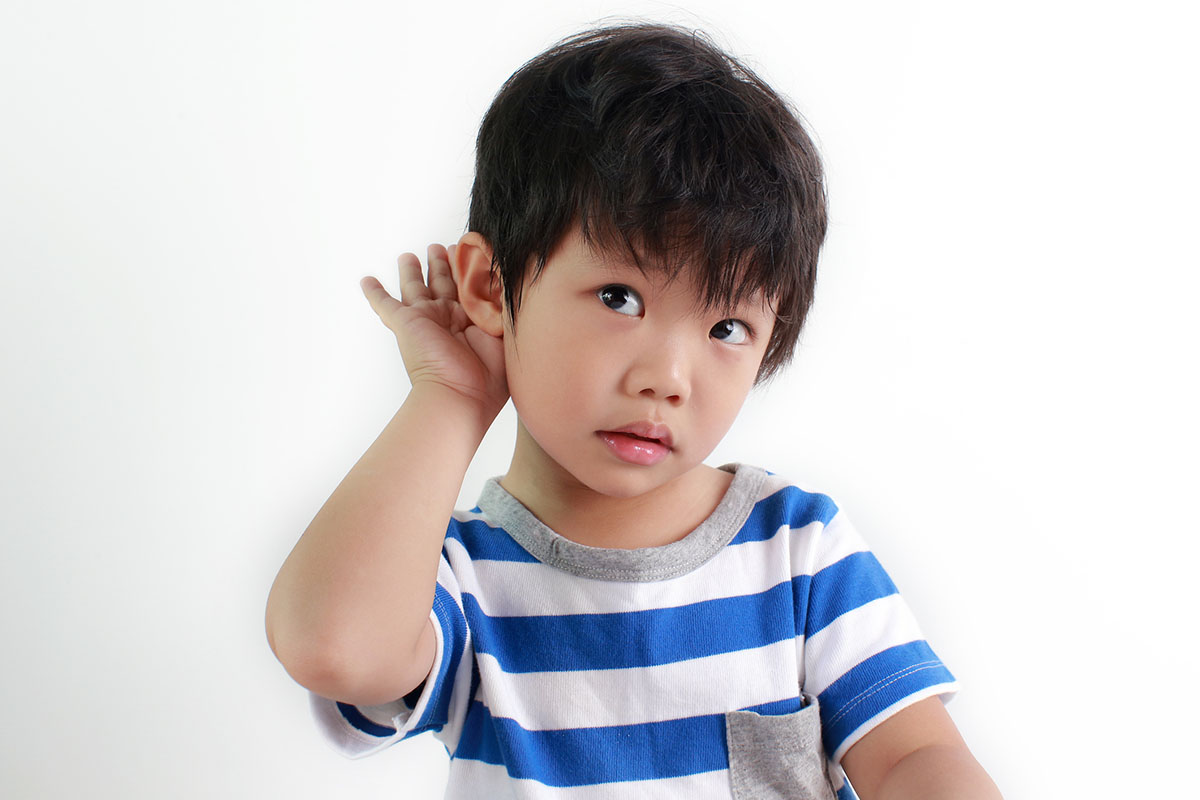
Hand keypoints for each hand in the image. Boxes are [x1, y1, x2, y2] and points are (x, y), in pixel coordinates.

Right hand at [361, 244, 507, 420]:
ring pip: (414, 287)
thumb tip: (508, 281)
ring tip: (408, 256)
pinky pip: (384, 304)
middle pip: (442, 283)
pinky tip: (366, 280)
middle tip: (440, 247)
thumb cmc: (490, 376)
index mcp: (472, 321)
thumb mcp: (506, 332)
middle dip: (441, 264)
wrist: (461, 396)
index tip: (472, 249)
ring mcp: (425, 320)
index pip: (470, 288)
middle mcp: (448, 318)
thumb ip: (505, 306)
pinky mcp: (405, 323)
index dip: (470, 269)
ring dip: (411, 271)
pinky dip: (374, 292)